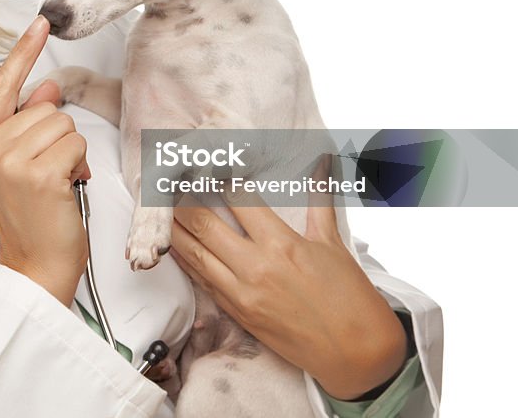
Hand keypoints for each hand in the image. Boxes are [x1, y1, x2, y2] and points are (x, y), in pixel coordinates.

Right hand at [0, 15, 90, 306]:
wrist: (34, 266)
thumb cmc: (30, 216)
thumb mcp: (18, 165)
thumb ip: (27, 123)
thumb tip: (47, 87)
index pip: (1, 85)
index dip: (24, 52)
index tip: (41, 22)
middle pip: (45, 107)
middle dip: (58, 135)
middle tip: (48, 172)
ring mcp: (10, 161)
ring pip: (63, 123)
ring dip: (71, 151)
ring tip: (56, 182)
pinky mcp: (38, 173)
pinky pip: (75, 143)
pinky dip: (80, 165)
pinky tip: (66, 188)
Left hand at [169, 159, 407, 400]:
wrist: (356, 355)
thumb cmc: (350, 298)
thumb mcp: (334, 243)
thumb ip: (320, 199)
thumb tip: (323, 162)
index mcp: (282, 244)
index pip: (239, 199)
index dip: (221, 177)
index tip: (208, 163)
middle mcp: (256, 266)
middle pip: (205, 223)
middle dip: (184, 198)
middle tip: (170, 178)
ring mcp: (242, 292)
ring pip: (195, 252)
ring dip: (175, 227)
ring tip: (161, 205)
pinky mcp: (237, 312)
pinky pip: (201, 280)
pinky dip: (185, 259)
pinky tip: (173, 244)